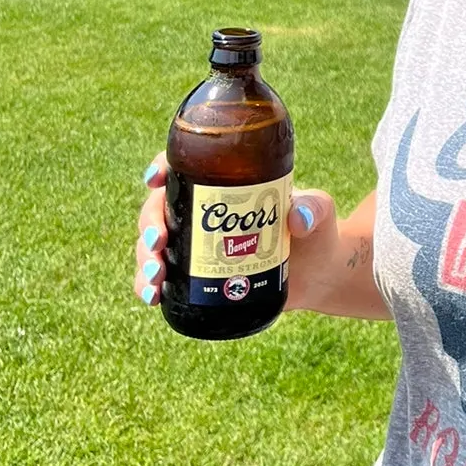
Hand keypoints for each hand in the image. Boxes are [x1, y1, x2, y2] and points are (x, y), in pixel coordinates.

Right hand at [134, 154, 342, 312]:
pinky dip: (148, 286)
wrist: (321, 274)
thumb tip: (298, 219)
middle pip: (161, 208)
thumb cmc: (317, 231)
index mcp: (228, 184)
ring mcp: (198, 245)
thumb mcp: (319, 212)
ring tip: (156, 277)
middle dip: (150, 223)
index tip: (155, 179)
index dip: (163, 167)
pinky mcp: (197, 276)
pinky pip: (162, 279)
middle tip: (158, 241)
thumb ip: (314, 209)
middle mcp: (205, 212)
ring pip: (155, 245)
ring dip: (145, 258)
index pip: (186, 166)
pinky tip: (152, 298)